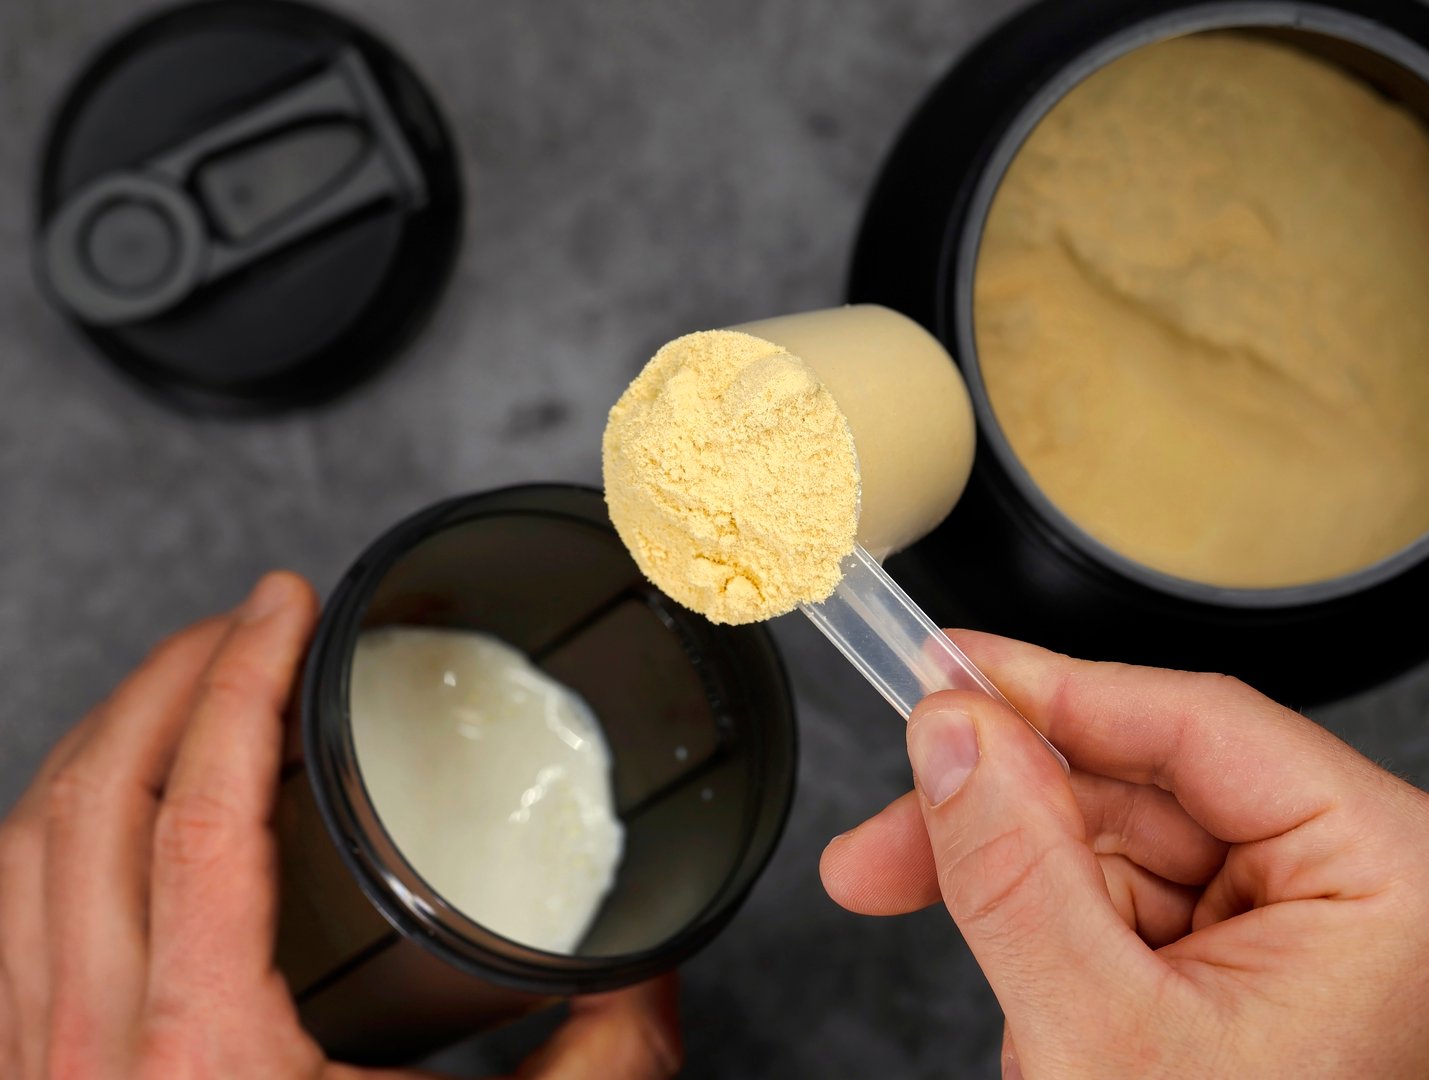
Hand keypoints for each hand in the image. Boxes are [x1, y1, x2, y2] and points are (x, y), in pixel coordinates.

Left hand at [0, 573, 680, 1079]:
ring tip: (180, 689)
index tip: (284, 603)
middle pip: (85, 802)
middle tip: (246, 624)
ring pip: (17, 851)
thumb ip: (603, 1062)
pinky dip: (44, 833)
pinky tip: (101, 813)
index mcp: (205, 1055)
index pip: (200, 813)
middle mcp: (88, 1055)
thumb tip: (656, 970)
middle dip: (164, 679)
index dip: (239, 680)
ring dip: (96, 743)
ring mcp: (34, 1070)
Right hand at [821, 631, 1428, 1077]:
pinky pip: (1121, 899)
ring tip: (957, 949)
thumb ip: (1016, 868)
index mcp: (1380, 865)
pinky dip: (1049, 933)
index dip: (1048, 690)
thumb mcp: (1103, 1033)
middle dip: (1002, 814)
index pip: (1192, 721)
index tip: (940, 673)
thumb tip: (952, 736)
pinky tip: (1024, 989)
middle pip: (1140, 780)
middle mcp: (1352, 873)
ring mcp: (1299, 918)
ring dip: (1017, 888)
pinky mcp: (1247, 959)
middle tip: (887, 839)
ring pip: (1115, 840)